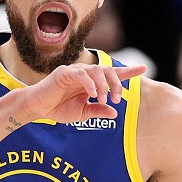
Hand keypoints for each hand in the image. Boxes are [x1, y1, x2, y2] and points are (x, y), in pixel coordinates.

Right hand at [20, 63, 147, 122]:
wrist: (37, 108)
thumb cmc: (58, 109)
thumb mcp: (82, 113)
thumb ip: (98, 111)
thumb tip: (114, 113)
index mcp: (92, 82)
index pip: (112, 74)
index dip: (128, 72)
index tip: (144, 68)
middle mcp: (85, 73)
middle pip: (108, 70)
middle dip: (116, 83)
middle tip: (117, 98)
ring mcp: (75, 71)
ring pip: (96, 70)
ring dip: (104, 85)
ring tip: (104, 98)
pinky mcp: (64, 72)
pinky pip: (81, 74)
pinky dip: (89, 83)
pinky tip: (92, 94)